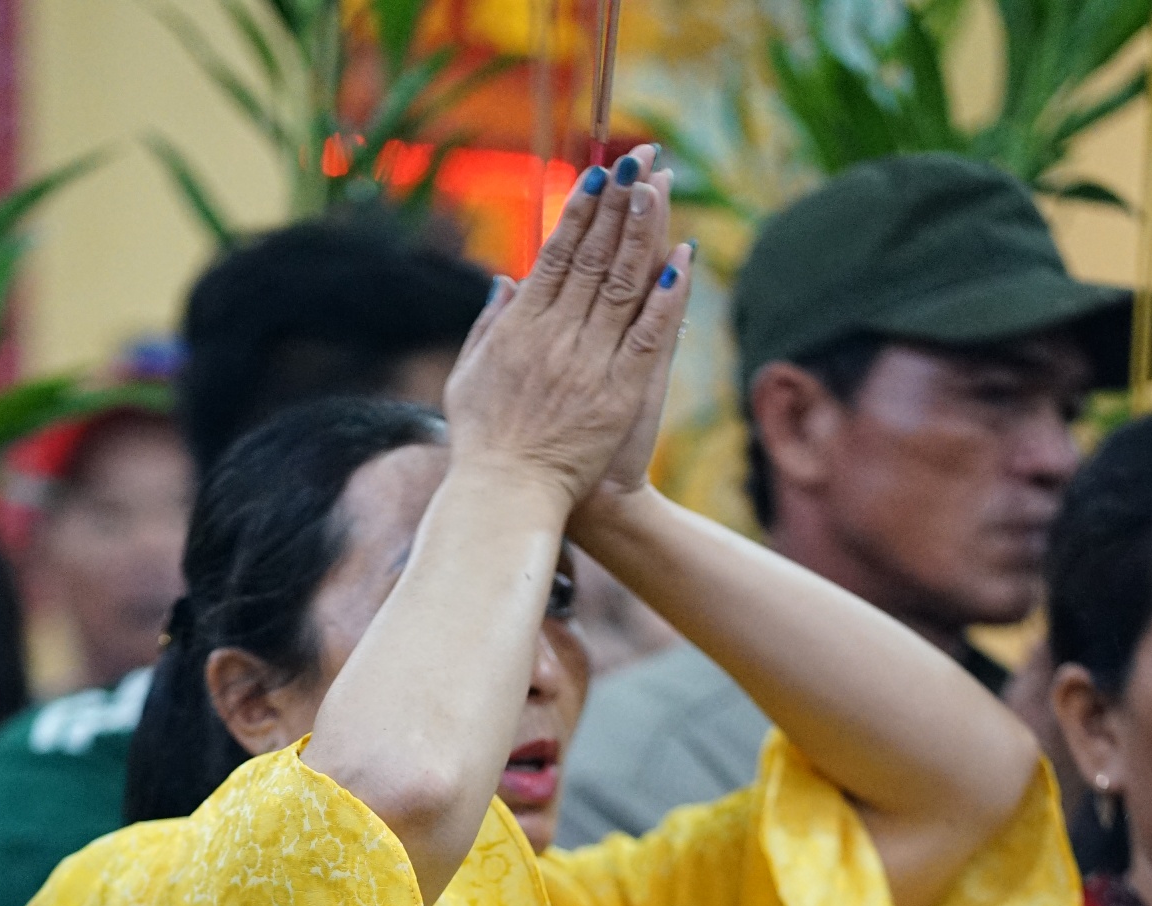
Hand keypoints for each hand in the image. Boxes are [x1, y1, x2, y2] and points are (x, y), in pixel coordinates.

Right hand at [443, 145, 691, 510]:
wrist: (506, 497)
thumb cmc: (483, 444)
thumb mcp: (469, 377)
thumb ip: (488, 325)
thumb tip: (505, 278)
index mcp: (521, 326)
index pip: (557, 254)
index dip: (581, 210)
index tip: (599, 175)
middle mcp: (556, 335)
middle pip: (594, 256)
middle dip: (617, 204)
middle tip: (639, 160)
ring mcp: (589, 362)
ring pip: (623, 284)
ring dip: (643, 232)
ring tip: (660, 188)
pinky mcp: (618, 393)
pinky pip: (648, 335)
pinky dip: (666, 297)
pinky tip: (682, 260)